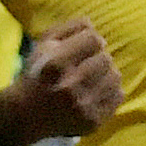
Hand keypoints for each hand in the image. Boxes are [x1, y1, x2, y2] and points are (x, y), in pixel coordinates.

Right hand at [9, 17, 123, 142]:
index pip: (94, 39)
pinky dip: (109, 91)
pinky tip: (94, 92)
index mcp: (56, 63)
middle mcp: (70, 86)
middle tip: (84, 65)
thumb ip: (69, 27)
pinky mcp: (93, 121)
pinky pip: (118, 95)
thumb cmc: (37, 73)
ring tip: (90, 78)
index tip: (82, 47)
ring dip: (105, 74)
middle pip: (106, 58)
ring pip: (116, 76)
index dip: (89, 40)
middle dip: (96, 58)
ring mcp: (83, 107)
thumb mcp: (44, 44)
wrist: (27, 114)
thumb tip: (93, 24)